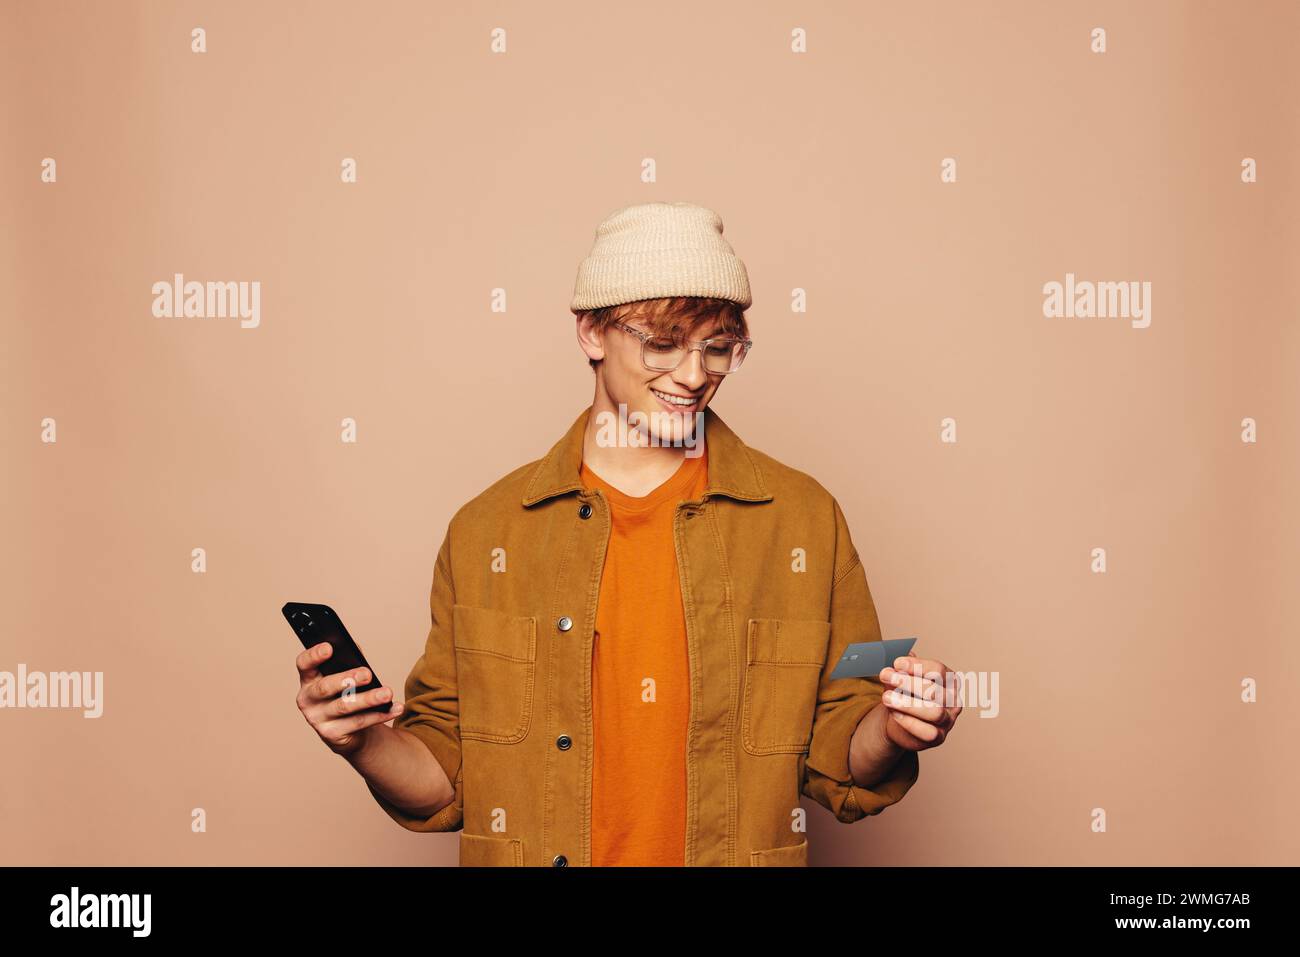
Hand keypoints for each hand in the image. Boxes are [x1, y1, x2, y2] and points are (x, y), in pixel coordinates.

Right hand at [295, 641, 402, 756]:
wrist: (348, 731)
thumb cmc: (345, 694)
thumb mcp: (344, 676)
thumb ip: (347, 661)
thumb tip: (355, 650)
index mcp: (308, 679)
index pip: (304, 664)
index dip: (314, 655)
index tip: (329, 647)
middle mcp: (308, 699)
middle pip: (325, 687)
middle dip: (347, 679)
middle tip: (367, 674)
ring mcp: (317, 719)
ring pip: (344, 706)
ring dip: (368, 699)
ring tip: (387, 693)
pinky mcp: (331, 735)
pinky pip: (358, 723)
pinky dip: (379, 715)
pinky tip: (393, 708)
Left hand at [877, 651, 961, 751]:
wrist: (898, 720)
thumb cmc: (904, 693)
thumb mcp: (901, 678)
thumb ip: (902, 669)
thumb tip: (898, 655)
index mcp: (949, 680)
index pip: (939, 670)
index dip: (918, 666)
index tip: (896, 663)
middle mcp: (953, 700)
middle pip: (934, 690)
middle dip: (907, 682)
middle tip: (885, 676)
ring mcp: (948, 720)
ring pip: (934, 712)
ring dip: (908, 704)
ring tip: (886, 697)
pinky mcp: (939, 737)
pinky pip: (928, 732)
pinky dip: (909, 722)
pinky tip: (894, 714)